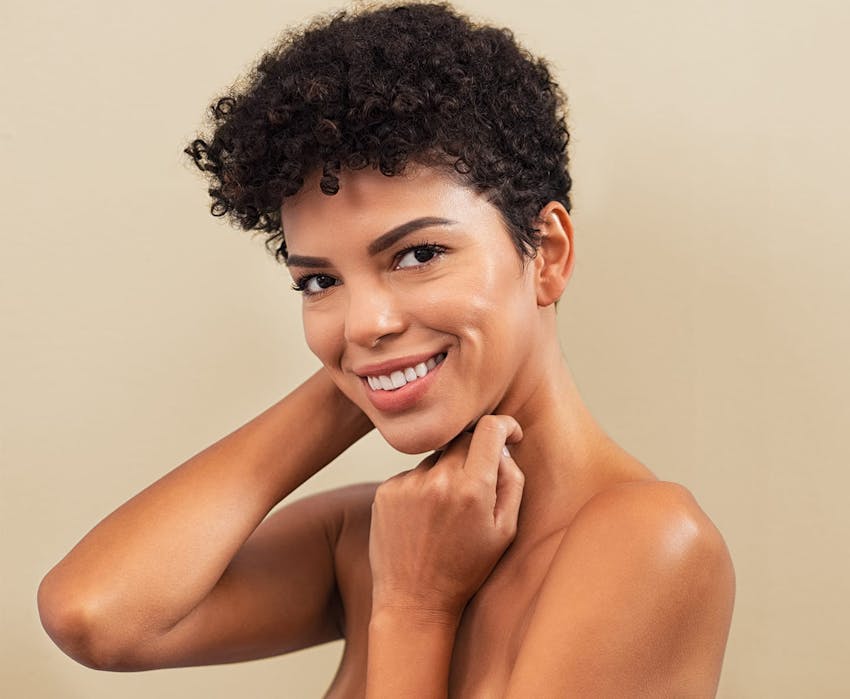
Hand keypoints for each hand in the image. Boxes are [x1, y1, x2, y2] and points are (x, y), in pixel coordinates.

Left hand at [368, 415, 524, 620]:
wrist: (414, 602)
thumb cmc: (465, 569)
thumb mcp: (505, 532)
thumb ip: (512, 482)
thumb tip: (502, 448)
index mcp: (472, 489)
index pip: (489, 429)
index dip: (504, 425)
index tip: (510, 434)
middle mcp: (438, 479)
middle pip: (462, 440)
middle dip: (475, 454)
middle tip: (476, 486)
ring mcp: (408, 483)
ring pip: (436, 458)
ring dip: (446, 473)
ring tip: (445, 515)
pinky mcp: (386, 491)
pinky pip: (412, 474)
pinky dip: (422, 487)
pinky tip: (422, 520)